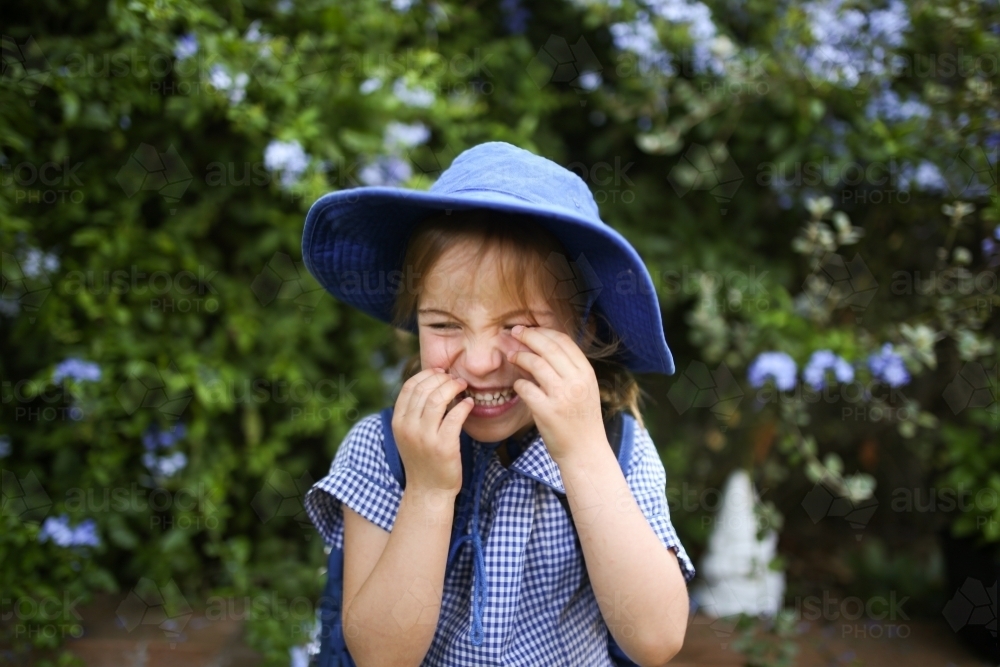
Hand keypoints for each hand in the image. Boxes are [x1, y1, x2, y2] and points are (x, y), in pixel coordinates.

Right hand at [392, 368, 473, 495]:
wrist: (428, 490)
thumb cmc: (423, 459)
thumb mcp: (409, 434)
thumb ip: (414, 412)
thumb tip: (432, 384)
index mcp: (398, 422)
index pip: (409, 387)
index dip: (426, 375)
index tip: (441, 372)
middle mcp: (408, 428)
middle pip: (424, 390)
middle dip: (442, 379)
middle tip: (455, 379)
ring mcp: (425, 437)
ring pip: (437, 399)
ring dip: (453, 388)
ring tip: (463, 386)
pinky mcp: (444, 446)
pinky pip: (454, 416)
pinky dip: (463, 406)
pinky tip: (468, 404)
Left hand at [506, 325, 605, 461]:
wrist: (586, 452)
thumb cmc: (581, 420)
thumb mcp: (583, 390)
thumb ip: (568, 370)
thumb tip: (540, 348)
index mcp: (586, 373)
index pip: (564, 341)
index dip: (543, 332)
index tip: (529, 329)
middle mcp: (576, 381)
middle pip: (548, 347)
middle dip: (528, 336)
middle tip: (513, 333)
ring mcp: (562, 396)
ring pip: (536, 364)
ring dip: (519, 357)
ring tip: (511, 356)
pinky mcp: (547, 412)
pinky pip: (526, 388)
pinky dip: (518, 384)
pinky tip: (517, 386)